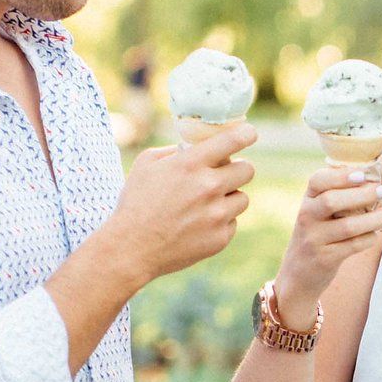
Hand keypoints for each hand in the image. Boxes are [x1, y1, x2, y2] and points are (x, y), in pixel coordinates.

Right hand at [105, 126, 255, 289]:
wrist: (131, 248)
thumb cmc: (135, 202)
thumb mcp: (147, 164)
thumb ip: (175, 151)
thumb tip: (196, 147)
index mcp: (190, 164)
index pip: (232, 140)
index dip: (246, 134)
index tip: (249, 133)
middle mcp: (208, 187)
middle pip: (247, 170)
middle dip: (238, 169)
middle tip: (224, 175)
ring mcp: (217, 215)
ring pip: (243, 198)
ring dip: (229, 197)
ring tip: (206, 204)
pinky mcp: (220, 238)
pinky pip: (233, 222)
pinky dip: (220, 221)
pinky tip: (198, 224)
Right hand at [273, 165, 381, 325]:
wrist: (298, 275)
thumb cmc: (316, 237)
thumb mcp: (317, 214)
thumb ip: (336, 197)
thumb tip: (375, 181)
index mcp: (307, 201)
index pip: (318, 180)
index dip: (341, 175)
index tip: (363, 173)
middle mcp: (306, 217)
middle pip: (332, 201)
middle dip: (361, 194)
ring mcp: (313, 239)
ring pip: (347, 226)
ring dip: (372, 219)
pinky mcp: (324, 259)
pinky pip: (352, 246)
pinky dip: (368, 238)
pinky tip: (377, 234)